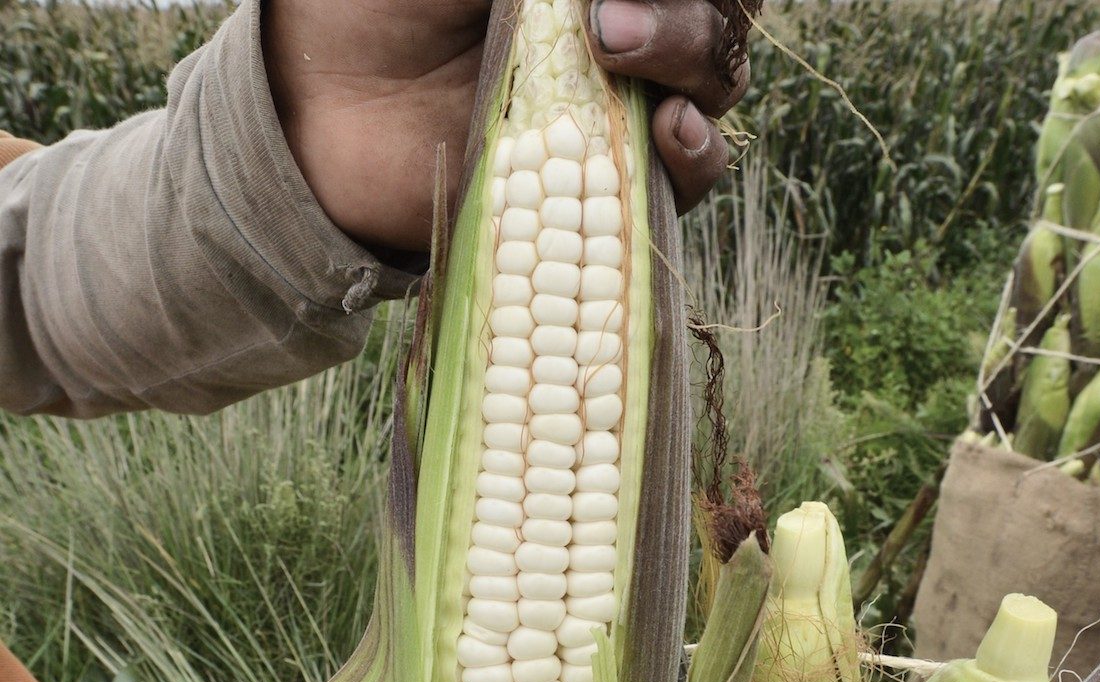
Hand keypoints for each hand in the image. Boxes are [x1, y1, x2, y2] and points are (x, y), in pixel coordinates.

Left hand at [263, 0, 749, 251]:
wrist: (329, 117)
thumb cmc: (379, 5)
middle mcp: (624, 36)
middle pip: (718, 22)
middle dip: (686, 17)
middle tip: (602, 23)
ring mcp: (621, 111)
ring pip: (715, 89)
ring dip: (695, 67)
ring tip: (622, 59)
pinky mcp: (605, 191)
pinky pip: (686, 179)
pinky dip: (694, 155)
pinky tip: (668, 133)